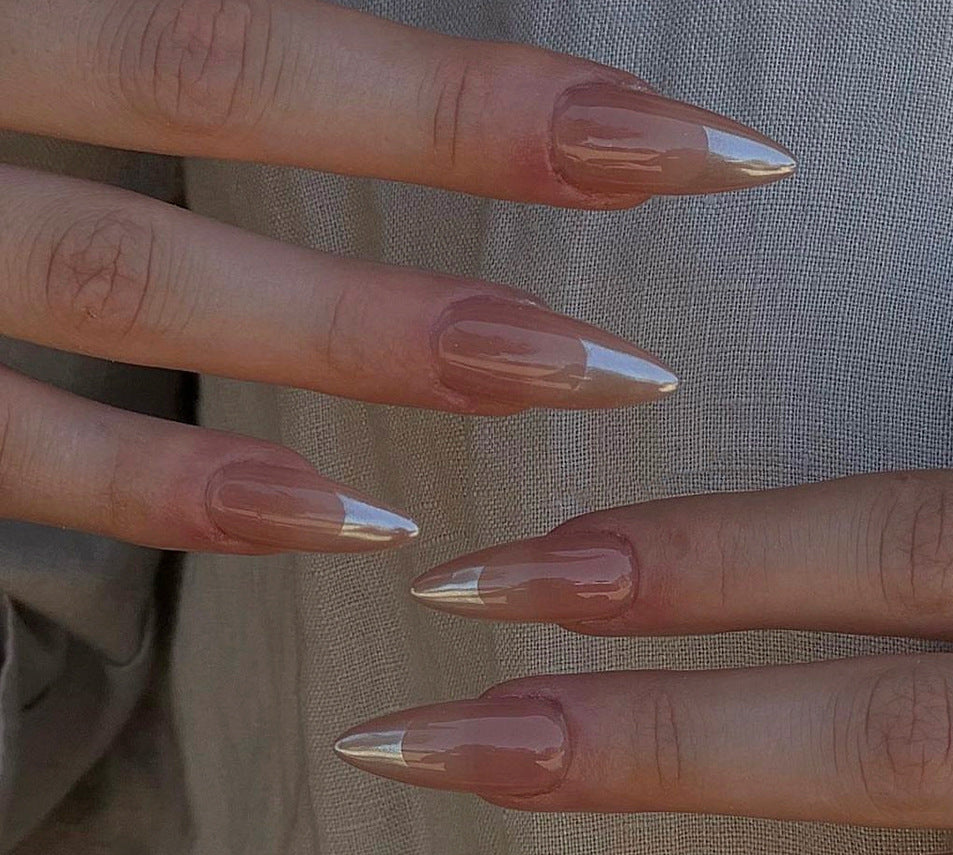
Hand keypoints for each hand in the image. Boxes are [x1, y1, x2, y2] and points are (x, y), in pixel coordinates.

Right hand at [0, 0, 791, 552]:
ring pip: (141, 276)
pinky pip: (14, 445)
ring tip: (575, 380)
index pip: (275, 3)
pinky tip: (341, 523)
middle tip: (702, 192)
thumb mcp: (41, 27)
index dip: (496, 84)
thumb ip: (155, 24)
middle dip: (482, 146)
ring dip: (368, 335)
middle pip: (235, 77)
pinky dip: (175, 488)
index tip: (691, 138)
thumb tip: (327, 40)